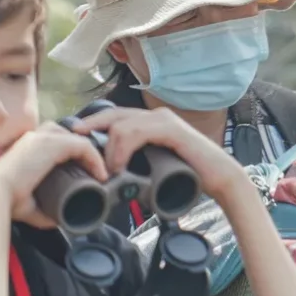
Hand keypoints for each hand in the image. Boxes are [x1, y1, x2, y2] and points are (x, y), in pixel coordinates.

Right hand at [0, 124, 108, 225]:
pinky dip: (95, 158)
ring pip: (76, 139)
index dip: (71, 154)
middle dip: (82, 151)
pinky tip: (100, 174)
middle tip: (93, 172)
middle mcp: (33, 138)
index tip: (84, 173)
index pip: (53, 141)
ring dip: (90, 155)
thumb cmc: (6, 200)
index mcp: (26, 148)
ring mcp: (42, 138)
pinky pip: (82, 145)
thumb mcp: (30, 204)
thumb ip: (44, 209)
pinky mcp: (51, 143)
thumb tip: (59, 218)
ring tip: (98, 174)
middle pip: (66, 135)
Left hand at [73, 105, 254, 209]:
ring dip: (108, 149)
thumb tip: (116, 177)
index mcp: (151, 123)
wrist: (222, 180)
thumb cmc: (192, 177)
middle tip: (73, 141)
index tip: (76, 140)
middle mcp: (156, 116)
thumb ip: (140, 166)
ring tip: (107, 171)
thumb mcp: (158, 169)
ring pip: (120, 124)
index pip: (114, 118)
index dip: (93, 126)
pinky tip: (118, 166)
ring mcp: (163, 120)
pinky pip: (135, 132)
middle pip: (112, 115)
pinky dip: (122, 149)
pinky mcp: (170, 128)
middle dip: (89, 127)